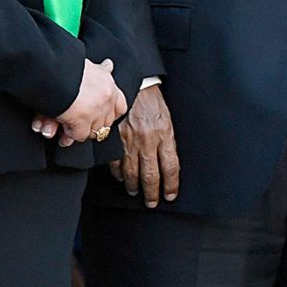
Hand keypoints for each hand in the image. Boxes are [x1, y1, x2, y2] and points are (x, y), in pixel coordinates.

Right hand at [51, 58, 125, 146]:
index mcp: (109, 84)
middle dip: (94, 125)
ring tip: (68, 130)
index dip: (110, 113)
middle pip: (107, 122)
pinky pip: (79, 135)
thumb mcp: (89, 65)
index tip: (101, 116)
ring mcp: (96, 111)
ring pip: (94, 131)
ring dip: (82, 131)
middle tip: (80, 125)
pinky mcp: (82, 121)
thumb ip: (100, 69)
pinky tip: (61, 129)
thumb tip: (109, 64)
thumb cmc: (67, 66)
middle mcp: (107, 98)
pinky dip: (70, 134)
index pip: (120, 107)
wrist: (52, 69)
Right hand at [106, 85, 178, 206]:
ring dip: (134, 186)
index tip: (170, 196)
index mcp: (165, 135)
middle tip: (151, 202)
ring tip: (136, 193)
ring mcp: (130, 141)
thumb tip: (167, 163)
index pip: (171, 167)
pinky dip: (118, 174)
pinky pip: (116, 163)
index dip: (171, 185)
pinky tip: (121, 179)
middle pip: (151, 175)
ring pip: (132, 172)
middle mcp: (148, 141)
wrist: (134, 84)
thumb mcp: (168, 119)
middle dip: (152, 192)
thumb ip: (168, 141)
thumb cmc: (153, 101)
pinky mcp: (115, 139)